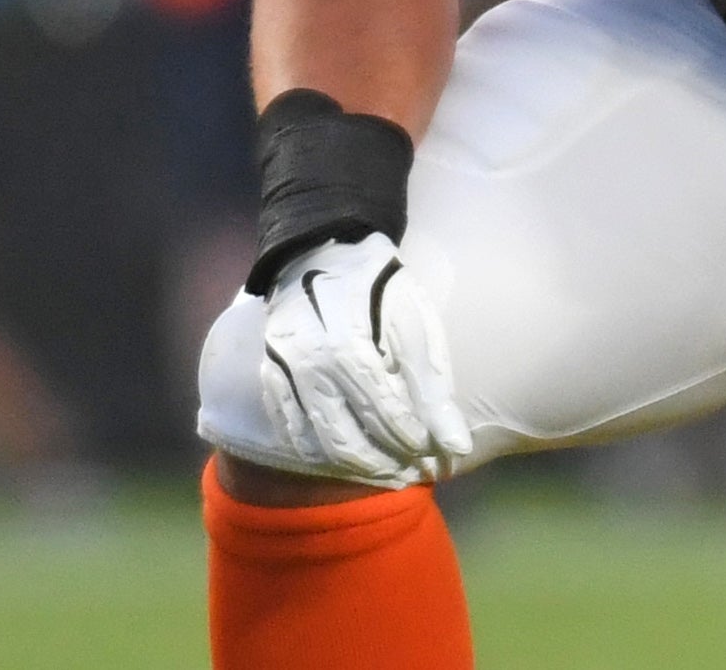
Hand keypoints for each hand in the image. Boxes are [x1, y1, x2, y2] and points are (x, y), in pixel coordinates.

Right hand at [259, 234, 472, 486]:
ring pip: (316, 441)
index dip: (412, 441)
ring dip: (353, 467)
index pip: (385, 413)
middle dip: (383, 465)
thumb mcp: (416, 323)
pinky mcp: (269, 372)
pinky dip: (316, 453)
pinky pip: (289, 427)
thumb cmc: (381, 286)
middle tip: (411, 477)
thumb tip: (456, 445)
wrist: (326, 249)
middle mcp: (309, 363)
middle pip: (346, 438)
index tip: (436, 456)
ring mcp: (283, 369)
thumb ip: (433, 386)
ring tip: (386, 476)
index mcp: (350, 346)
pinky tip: (343, 461)